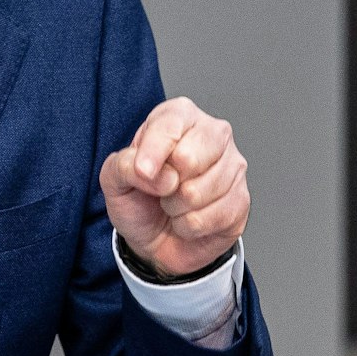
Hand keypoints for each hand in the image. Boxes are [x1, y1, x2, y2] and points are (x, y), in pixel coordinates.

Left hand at [99, 97, 249, 277]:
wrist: (157, 239)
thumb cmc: (139, 200)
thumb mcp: (114, 179)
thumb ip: (125, 165)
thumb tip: (160, 174)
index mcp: (180, 116)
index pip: (171, 125)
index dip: (152, 153)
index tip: (142, 172)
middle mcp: (213, 134)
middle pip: (189, 159)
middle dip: (165, 185)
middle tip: (161, 188)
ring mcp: (234, 166)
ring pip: (197, 193)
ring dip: (176, 208)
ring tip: (174, 203)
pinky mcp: (242, 200)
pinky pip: (211, 218)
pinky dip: (190, 226)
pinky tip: (190, 218)